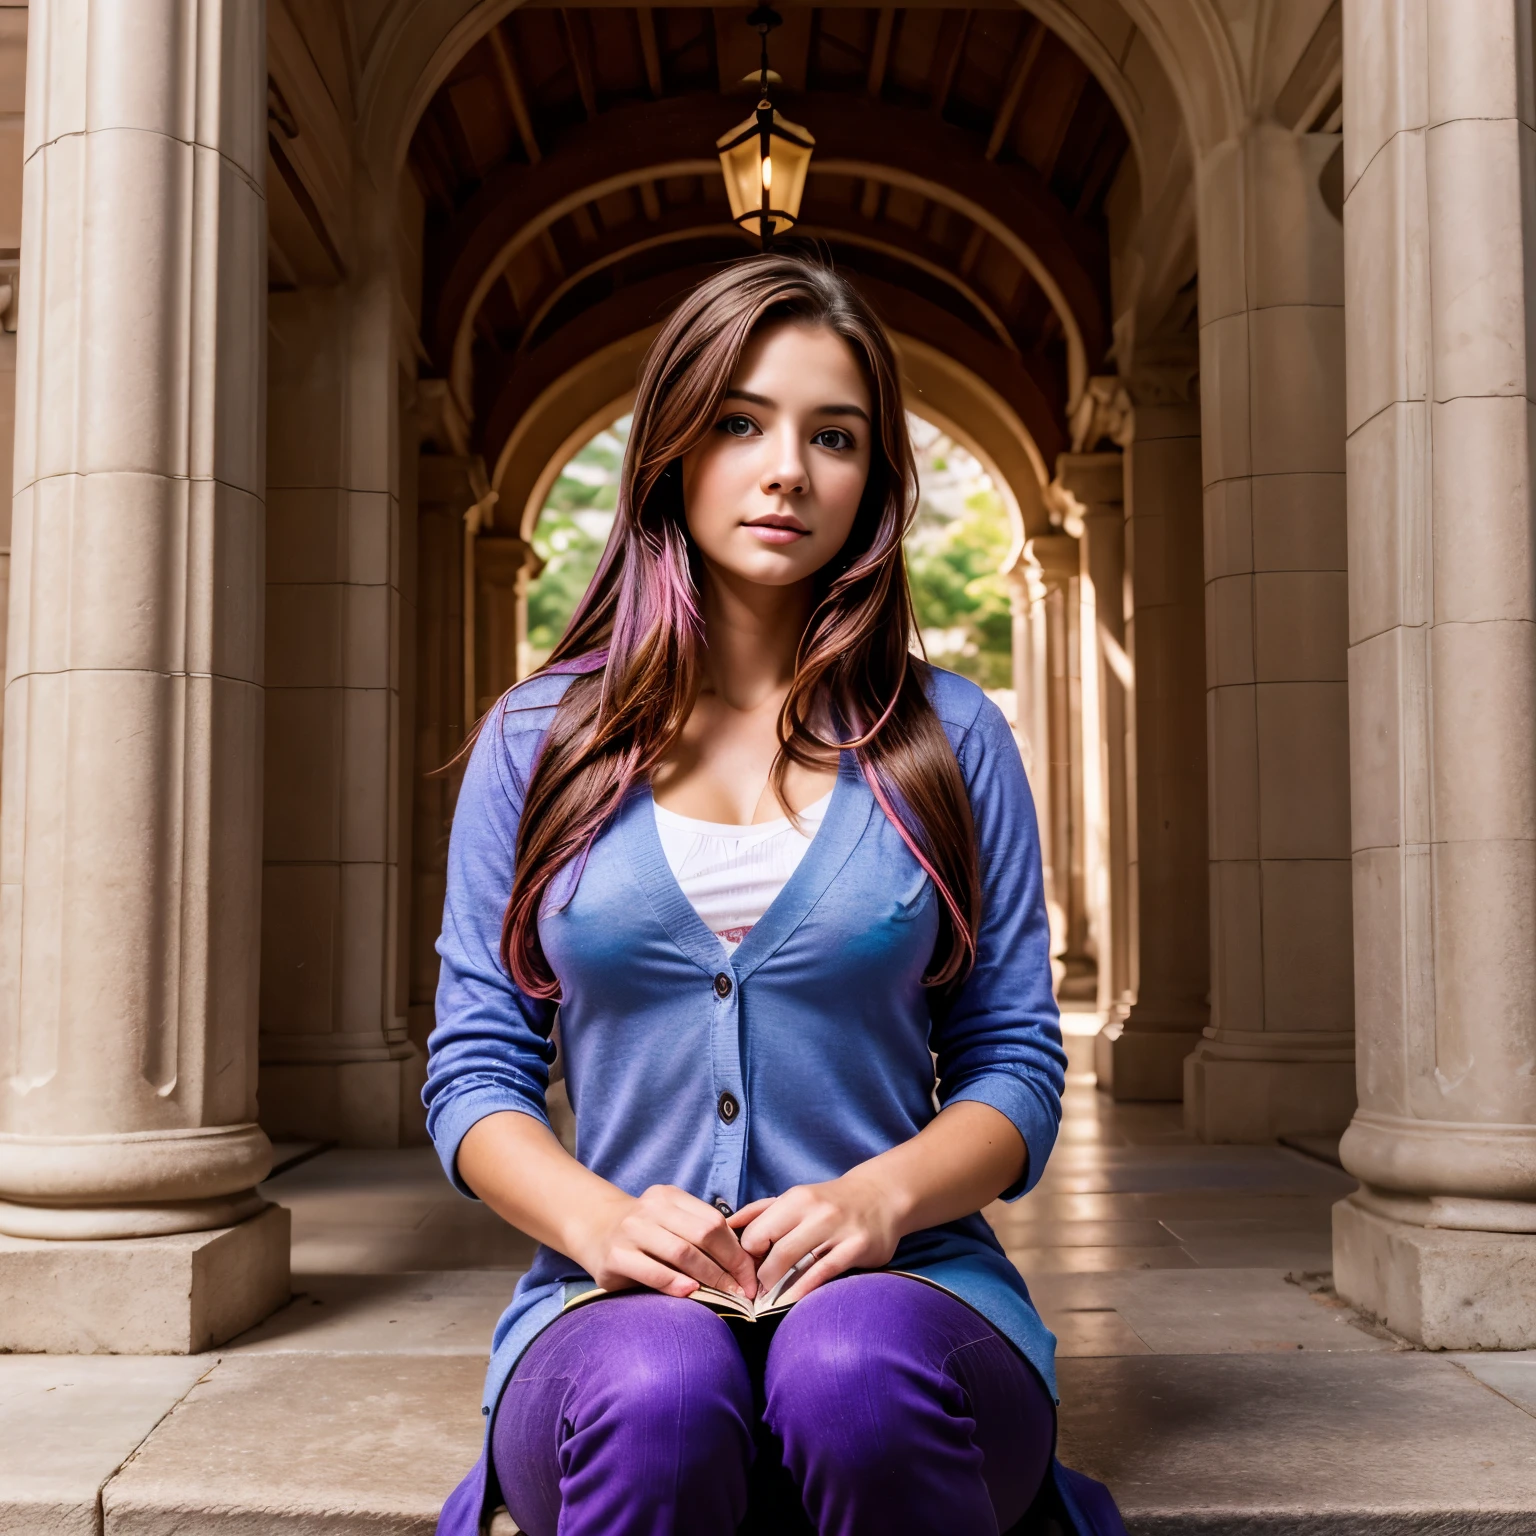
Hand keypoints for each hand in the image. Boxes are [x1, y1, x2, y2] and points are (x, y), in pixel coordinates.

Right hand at [567, 1184, 759, 1300]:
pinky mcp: (615, 1256)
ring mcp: (631, 1231)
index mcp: (670, 1197)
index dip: (737, 1250)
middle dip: (729, 1265)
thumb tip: (742, 1264)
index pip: (714, 1221)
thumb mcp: (669, 1221)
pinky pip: (652, 1271)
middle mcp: (651, 1208)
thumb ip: (697, 1233)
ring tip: (725, 1295)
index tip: (751, 1275)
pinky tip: (690, 1293)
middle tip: (743, 1290)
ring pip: (681, 1251)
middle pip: (703, 1234)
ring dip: (709, 1276)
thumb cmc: (643, 1233)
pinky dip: (674, 1283)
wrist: (593, 1229)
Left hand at [729, 1170, 904, 1304]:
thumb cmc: (829, 1202)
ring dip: (777, 1287)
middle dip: (760, 1277)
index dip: (746, 1256)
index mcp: (796, 1199)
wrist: (880, 1197)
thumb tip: (727, 1226)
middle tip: (755, 1292)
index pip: (756, 1233)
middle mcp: (815, 1211)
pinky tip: (791, 1300)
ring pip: (795, 1263)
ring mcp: (837, 1229)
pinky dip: (802, 1290)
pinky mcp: (855, 1248)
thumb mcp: (795, 1198)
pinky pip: (822, 1273)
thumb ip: (760, 1211)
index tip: (745, 1271)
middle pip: (774, 1251)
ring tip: (768, 1300)